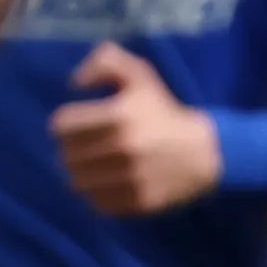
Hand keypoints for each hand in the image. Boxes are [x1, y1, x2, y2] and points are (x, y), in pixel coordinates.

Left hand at [53, 43, 222, 215]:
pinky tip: (110, 184)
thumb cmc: (164, 111)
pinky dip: (98, 195)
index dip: (65, 124)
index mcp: (120, 115)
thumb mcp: (139, 74)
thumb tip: (75, 83)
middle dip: (73, 150)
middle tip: (87, 148)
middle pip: (67, 156)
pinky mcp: (138, 202)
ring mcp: (131, 178)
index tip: (76, 126)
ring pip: (78, 183)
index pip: (62, 126)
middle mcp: (123, 148)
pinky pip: (97, 204)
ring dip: (82, 174)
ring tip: (95, 167)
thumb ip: (105, 62)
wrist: (205, 152)